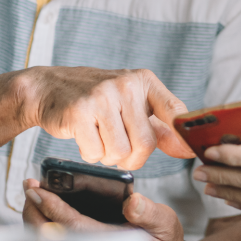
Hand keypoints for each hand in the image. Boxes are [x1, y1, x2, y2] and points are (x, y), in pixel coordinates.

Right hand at [19, 67, 194, 168]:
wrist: (49, 87)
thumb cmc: (97, 100)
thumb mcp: (132, 105)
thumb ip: (161, 127)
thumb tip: (187, 150)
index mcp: (144, 81)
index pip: (175, 111)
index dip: (184, 137)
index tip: (191, 153)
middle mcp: (126, 85)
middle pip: (146, 144)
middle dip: (134, 158)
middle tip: (121, 151)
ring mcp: (101, 97)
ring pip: (120, 153)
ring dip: (109, 157)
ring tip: (101, 139)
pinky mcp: (79, 112)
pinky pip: (95, 154)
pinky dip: (90, 155)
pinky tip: (85, 138)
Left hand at [22, 179, 208, 240]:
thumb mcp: (165, 223)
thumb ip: (149, 212)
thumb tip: (131, 202)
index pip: (73, 227)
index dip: (53, 207)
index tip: (37, 190)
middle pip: (52, 238)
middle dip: (35, 212)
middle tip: (29, 187)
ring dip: (36, 221)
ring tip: (32, 196)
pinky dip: (43, 230)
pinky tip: (42, 212)